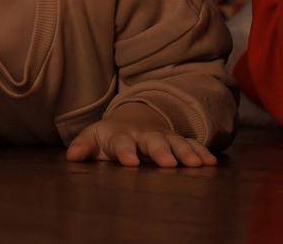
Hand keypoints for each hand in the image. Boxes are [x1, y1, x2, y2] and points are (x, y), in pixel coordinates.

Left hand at [63, 117, 218, 167]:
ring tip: (197, 165)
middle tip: (169, 164)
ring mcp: (163, 135)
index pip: (121, 142)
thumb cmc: (109, 136)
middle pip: (154, 141)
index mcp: (121, 135)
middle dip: (162, 152)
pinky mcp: (177, 140)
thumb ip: (83, 147)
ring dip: (186, 153)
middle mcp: (144, 133)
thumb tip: (72, 156)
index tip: (130, 163)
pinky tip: (211, 163)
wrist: (135, 117)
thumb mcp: (93, 138)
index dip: (126, 151)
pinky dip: (201, 152)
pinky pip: (191, 145)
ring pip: (176, 142)